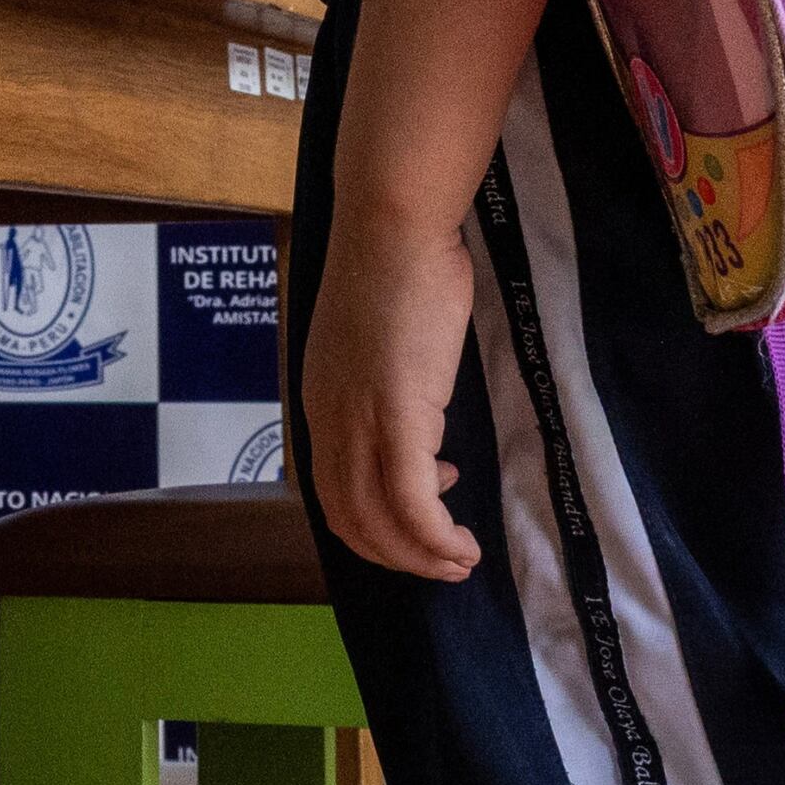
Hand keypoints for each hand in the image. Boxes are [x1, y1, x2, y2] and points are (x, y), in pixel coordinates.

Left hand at [303, 214, 485, 580]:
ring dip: (422, 556)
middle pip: (351, 521)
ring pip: (380, 524)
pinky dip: (436, 537)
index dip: (375, 523)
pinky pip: (413, 504)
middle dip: (399, 555)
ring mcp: (358, 422)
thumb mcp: (376, 336)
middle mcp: (329, 422)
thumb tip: (410, 399)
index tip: (424, 516)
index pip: (334, 492)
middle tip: (444, 561)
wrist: (394, 224)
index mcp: (321, 404)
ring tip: (461, 558)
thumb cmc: (397, 264)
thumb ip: (382, 376)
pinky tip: (463, 542)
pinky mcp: (397, 418)